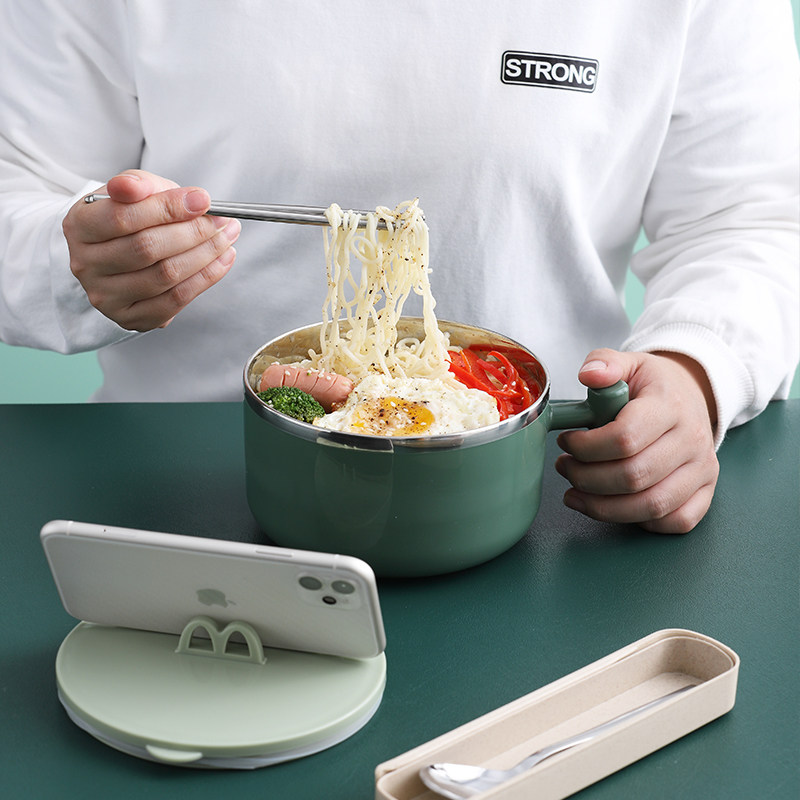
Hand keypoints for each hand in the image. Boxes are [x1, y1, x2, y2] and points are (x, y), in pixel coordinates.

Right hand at [63, 169, 240, 330]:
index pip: (123, 217)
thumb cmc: (129, 217)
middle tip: (222, 221)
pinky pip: (175, 300)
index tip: (203, 200)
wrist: (118, 254)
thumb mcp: (132, 191)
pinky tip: (222, 260)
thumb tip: (148, 189)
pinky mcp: (130, 318)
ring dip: (206, 255)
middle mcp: (85, 264)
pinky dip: (206, 278)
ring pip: (165, 275)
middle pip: (147, 248)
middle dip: (194, 232)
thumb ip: (139, 184)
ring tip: (228, 238)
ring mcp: (105, 295)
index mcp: (78, 226)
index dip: (167, 208)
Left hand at [555, 349, 718, 532]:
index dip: (586, 447)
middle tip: (565, 467)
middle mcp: (692, 440)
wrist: (691, 395)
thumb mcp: (629, 363)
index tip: (566, 442)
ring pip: (651, 505)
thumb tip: (589, 375)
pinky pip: (676, 521)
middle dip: (586, 478)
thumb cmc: (653, 385)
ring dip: (603, 506)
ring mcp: (703, 469)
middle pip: (633, 476)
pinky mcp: (705, 492)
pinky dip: (639, 520)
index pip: (625, 438)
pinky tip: (612, 506)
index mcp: (670, 406)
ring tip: (575, 491)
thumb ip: (605, 363)